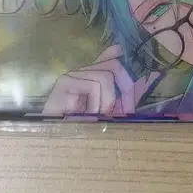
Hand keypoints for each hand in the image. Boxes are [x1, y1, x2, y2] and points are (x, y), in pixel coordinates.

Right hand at [42, 46, 159, 118]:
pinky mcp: (65, 81)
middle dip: (126, 88)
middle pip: (114, 65)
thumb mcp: (106, 113)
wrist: (52, 137)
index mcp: (94, 77)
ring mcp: (74, 75)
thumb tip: (140, 85)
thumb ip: (120, 100)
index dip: (126, 62)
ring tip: (100, 116)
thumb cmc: (79, 127)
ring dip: (108, 101)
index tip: (134, 73)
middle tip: (126, 111)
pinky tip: (88, 115)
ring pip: (105, 77)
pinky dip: (96, 104)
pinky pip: (93, 86)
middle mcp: (84, 72)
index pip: (112, 56)